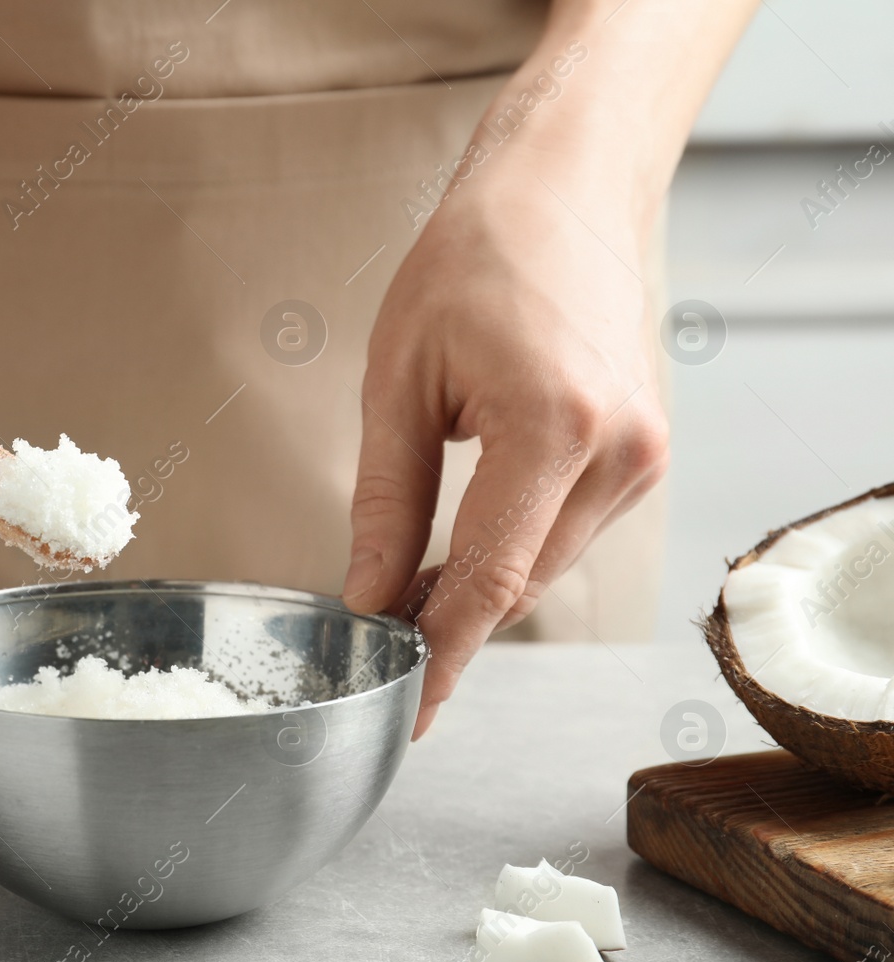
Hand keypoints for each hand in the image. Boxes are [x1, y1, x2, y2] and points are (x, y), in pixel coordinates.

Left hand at [342, 152, 668, 737]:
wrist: (559, 196)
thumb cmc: (469, 265)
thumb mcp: (397, 382)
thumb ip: (387, 502)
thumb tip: (370, 600)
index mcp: (553, 426)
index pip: (489, 579)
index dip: (441, 656)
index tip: (406, 709)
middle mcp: (618, 451)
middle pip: (518, 584)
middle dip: (445, 620)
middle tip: (375, 633)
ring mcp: (644, 455)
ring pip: (544, 567)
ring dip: (477, 584)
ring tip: (408, 578)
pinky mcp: (645, 454)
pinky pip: (568, 534)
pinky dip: (513, 549)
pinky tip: (464, 540)